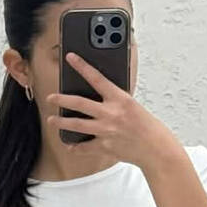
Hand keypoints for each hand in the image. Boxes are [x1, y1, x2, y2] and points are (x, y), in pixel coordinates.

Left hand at [46, 51, 179, 171]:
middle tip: (51, 97)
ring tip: (52, 120)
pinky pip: (85, 148)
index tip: (70, 57)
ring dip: (61, 122)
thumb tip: (100, 96)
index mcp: (120, 99)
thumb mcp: (132, 106)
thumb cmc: (147, 126)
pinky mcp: (104, 147)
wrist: (155, 149)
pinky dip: (76, 148)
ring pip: (77, 124)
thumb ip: (115, 101)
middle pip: (79, 103)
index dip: (82, 66)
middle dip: (62, 99)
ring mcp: (106, 131)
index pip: (97, 78)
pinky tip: (70, 145)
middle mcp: (110, 114)